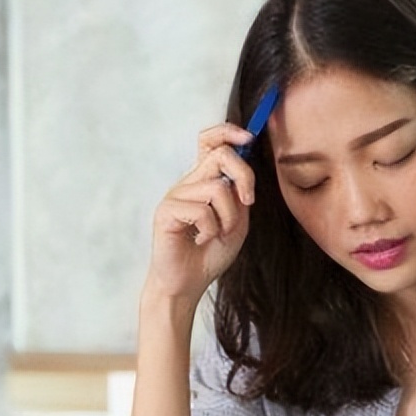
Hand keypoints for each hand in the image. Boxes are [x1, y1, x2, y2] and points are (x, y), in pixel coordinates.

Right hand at [144, 123, 256, 304]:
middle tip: (248, 202)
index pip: (210, 141)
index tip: (248, 138)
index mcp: (204, 181)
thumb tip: (244, 172)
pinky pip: (202, 210)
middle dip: (244, 175)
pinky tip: (201, 240)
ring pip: (217, 188)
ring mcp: (175, 195)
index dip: (228, 132)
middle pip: (220, 154)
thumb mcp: (237, 222)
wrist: (187, 284)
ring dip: (228, 217)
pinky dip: (210, 229)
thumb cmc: (209, 254)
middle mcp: (188, 183)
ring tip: (218, 234)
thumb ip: (240, 196)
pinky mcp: (166, 211)